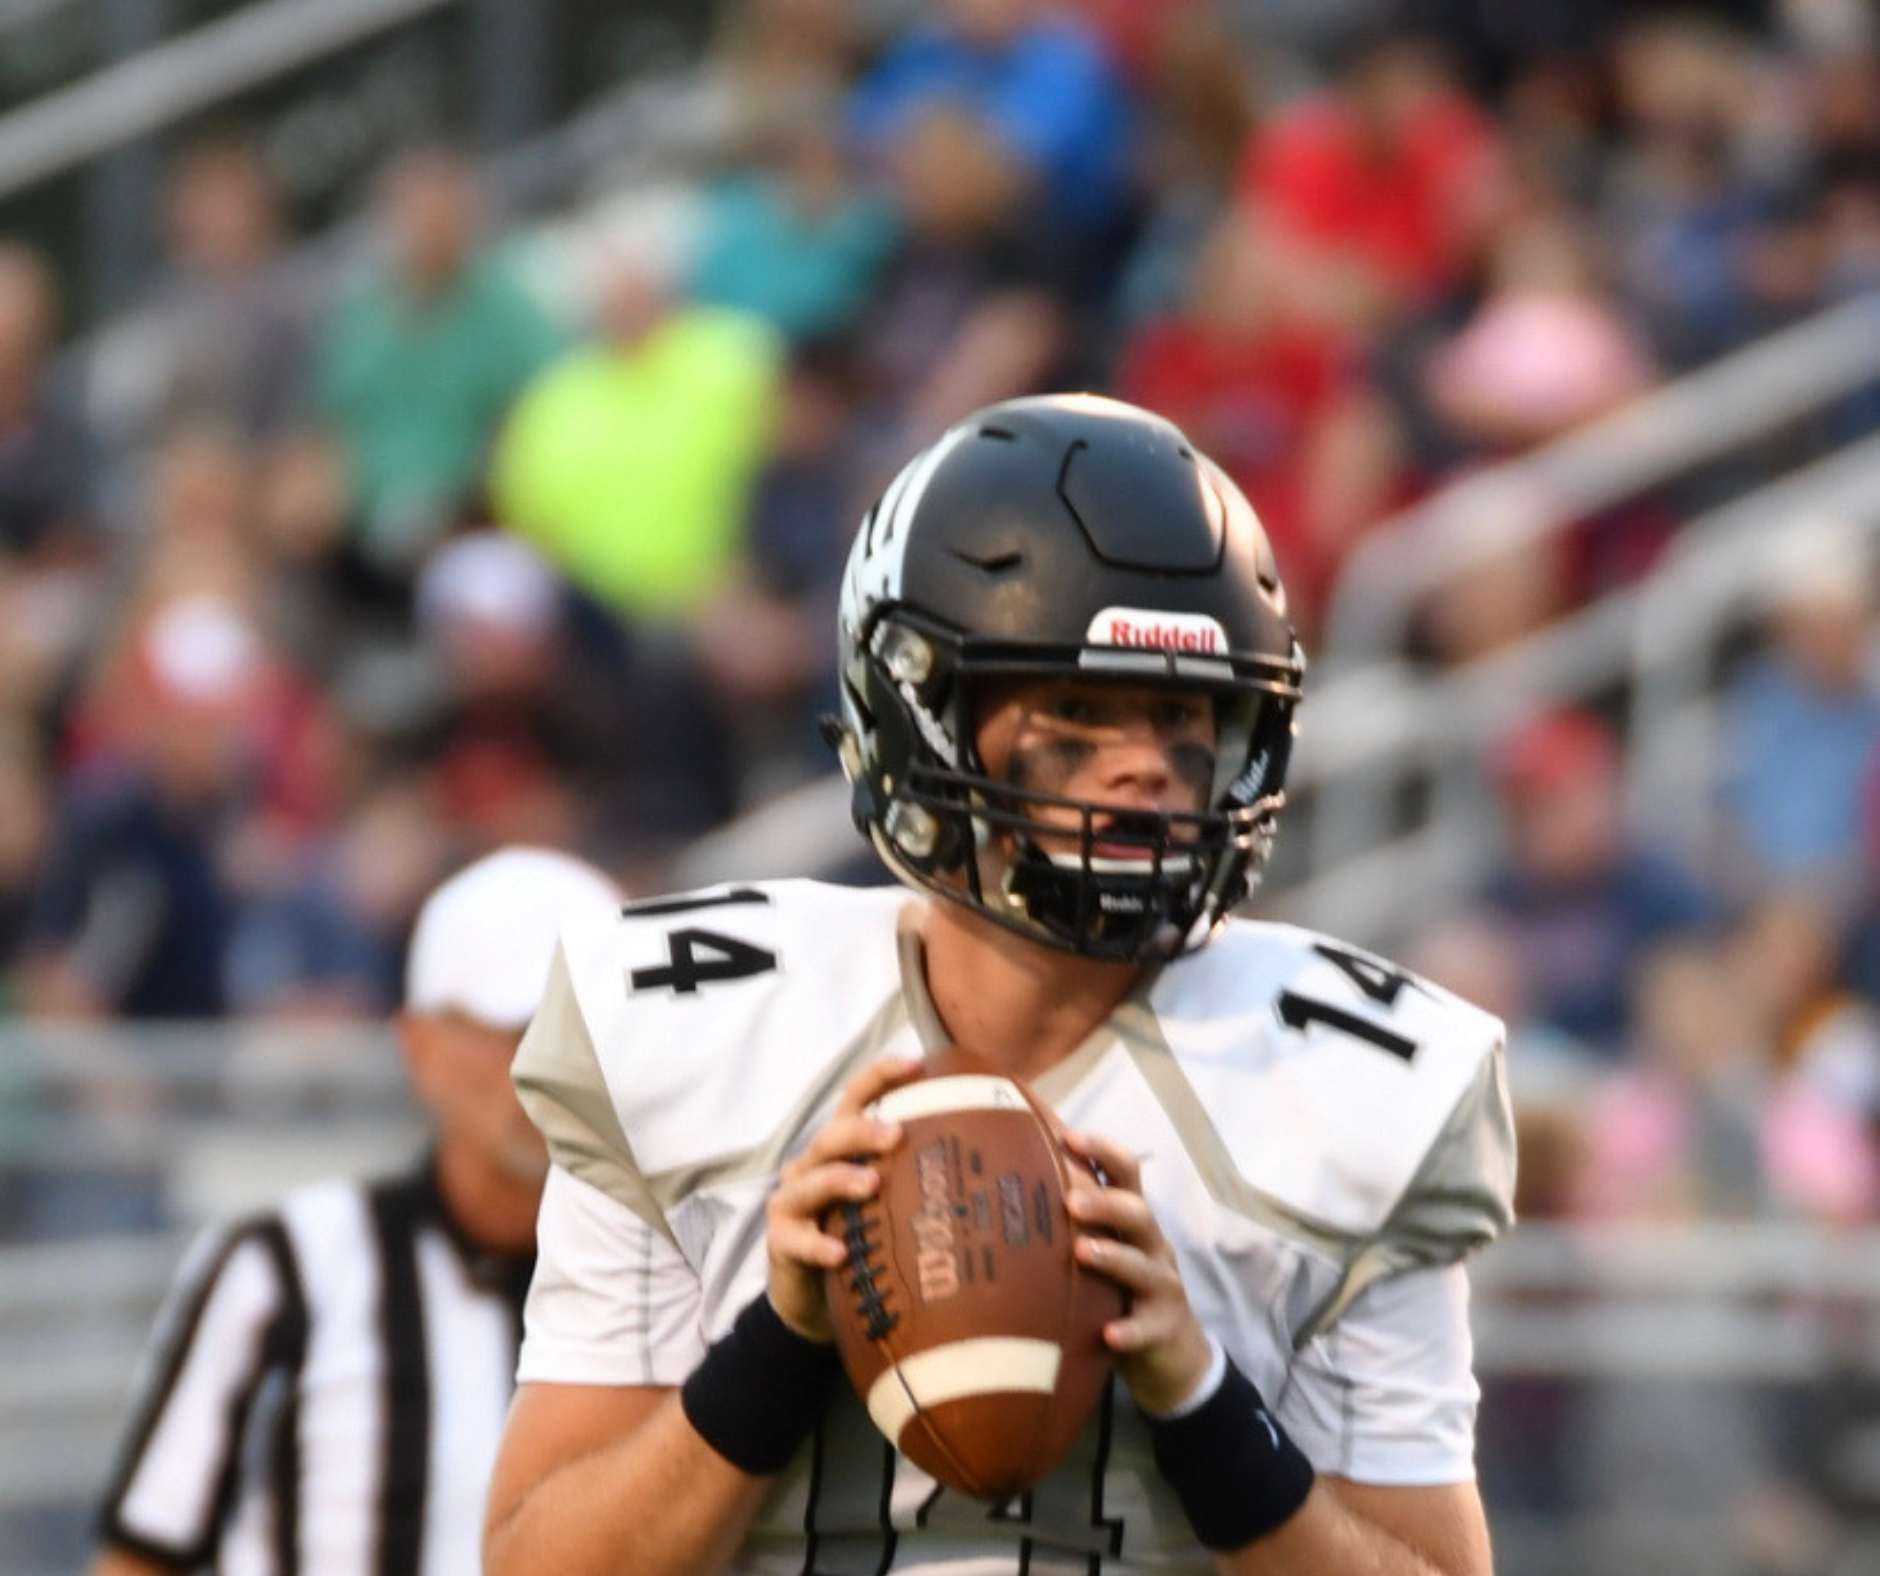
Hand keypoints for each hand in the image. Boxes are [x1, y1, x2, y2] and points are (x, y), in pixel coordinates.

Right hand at [764, 1056, 923, 1341]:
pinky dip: (819, 1245)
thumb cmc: (862, 1240)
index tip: (917, 1062)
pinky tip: (840, 1254)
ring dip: (841, 1180)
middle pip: (833, 1136)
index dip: (881, 1075)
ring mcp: (792, 1203)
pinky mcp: (781, 1242)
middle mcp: (811, 1166)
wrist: (813, 1300)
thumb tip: (994, 1162)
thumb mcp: (888, 1203)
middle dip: (862, 1130)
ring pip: (812, 1181)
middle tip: (896, 1134)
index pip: (856, 1099)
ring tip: (872, 1184)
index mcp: (841, 1149)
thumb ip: (920, 1180)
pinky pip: (798, 1240)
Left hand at [1062, 1131, 1215, 1415]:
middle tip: (1069, 1202)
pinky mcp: (1163, 1328)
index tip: (1069, 1137)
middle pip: (1138, 1212)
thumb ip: (1074, 1219)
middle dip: (1105, 1203)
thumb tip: (1011, 1178)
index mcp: (1132, 1220)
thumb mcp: (1105, 1246)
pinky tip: (1108, 1335)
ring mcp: (1161, 1287)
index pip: (1126, 1173)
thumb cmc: (1120, 1287)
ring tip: (1082, 1253)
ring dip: (1113, 1257)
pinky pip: (1146, 1328)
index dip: (1103, 1152)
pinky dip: (1129, 1330)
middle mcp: (1151, 1246)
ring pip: (1143, 1266)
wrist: (1171, 1351)